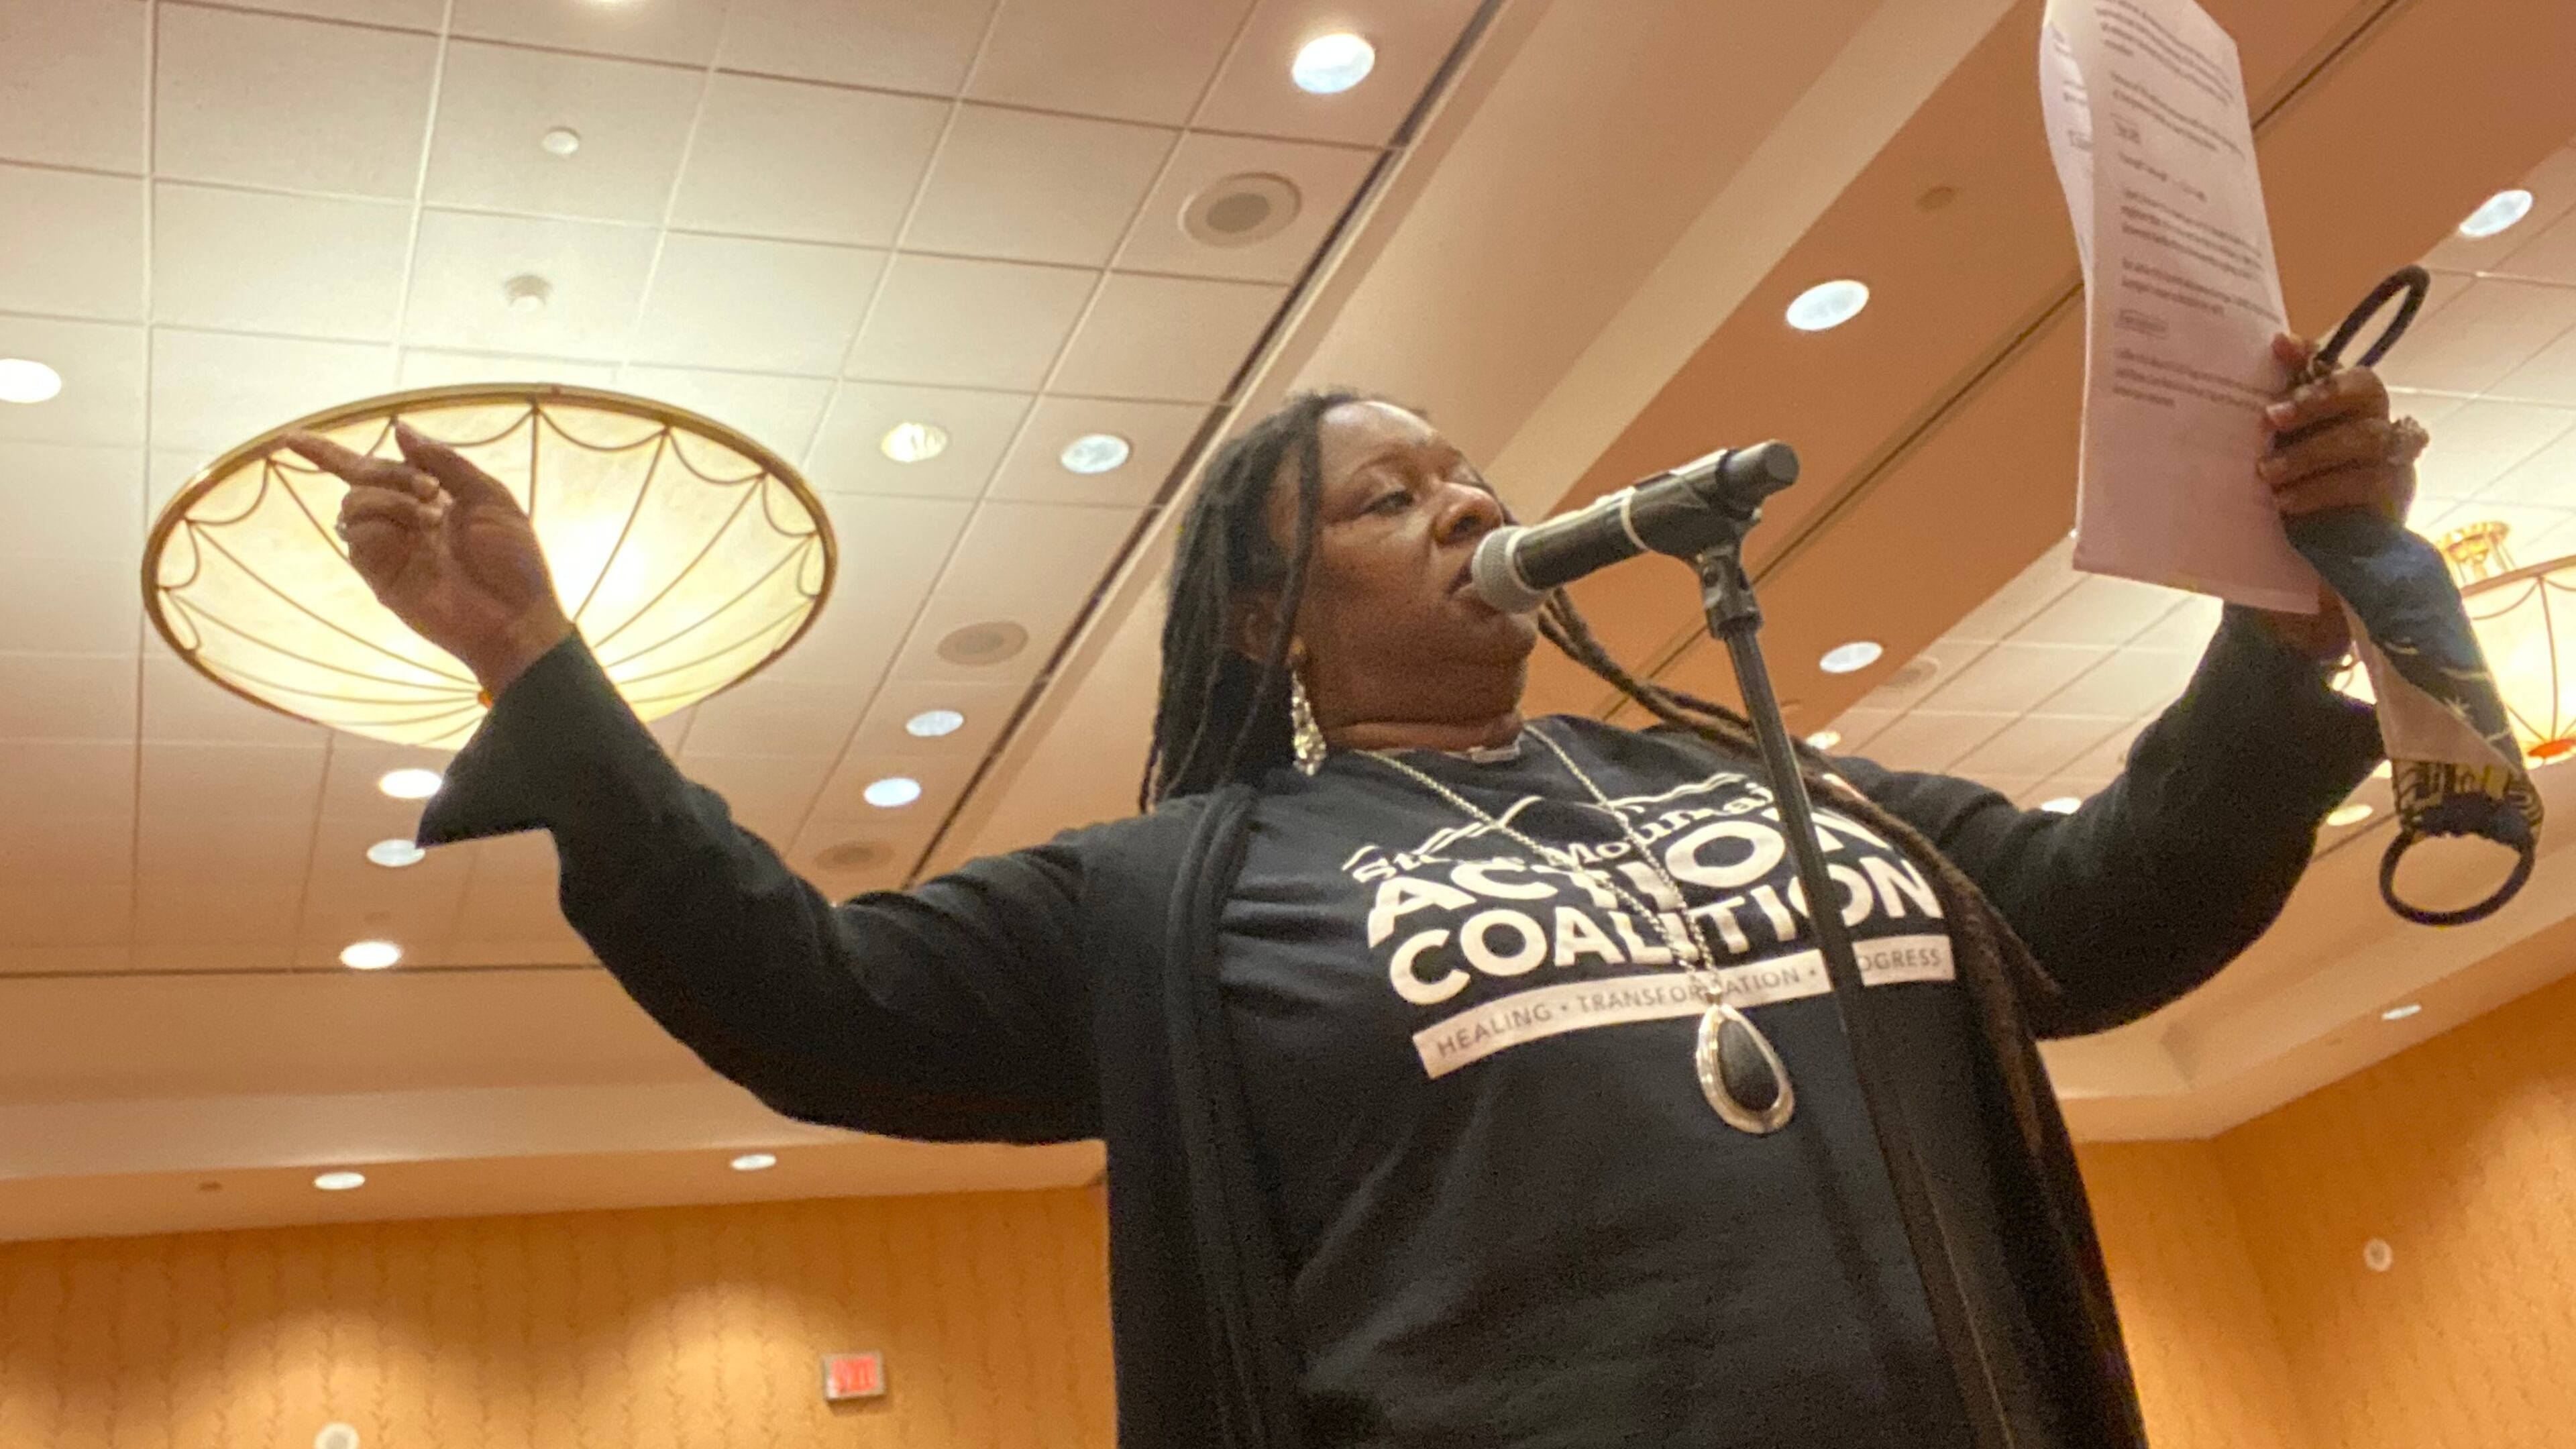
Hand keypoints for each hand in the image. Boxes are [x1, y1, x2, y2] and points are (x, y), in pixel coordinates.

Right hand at [287, 422, 571, 695]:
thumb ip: (445, 462)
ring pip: (353, 503)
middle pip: (361, 479)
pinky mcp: (379, 576)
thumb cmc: (513, 560)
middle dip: (389, 472)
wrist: (516, 616)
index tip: (292, 437)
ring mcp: (388, 549)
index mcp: (426, 499)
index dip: (328, 454)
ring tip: (432, 518)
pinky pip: (357, 535)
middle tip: (430, 489)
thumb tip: (400, 428)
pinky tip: (420, 530)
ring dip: (389, 497)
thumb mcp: (489, 497)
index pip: (369, 471)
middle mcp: (401, 522)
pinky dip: (383, 520)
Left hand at [2252, 332, 2428, 657]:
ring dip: (2312, 453)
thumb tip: (2203, 395)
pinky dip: (2324, 490)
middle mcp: (2370, 425)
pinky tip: (2287, 502)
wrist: (2301, 582)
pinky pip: (2369, 482)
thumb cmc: (2277, 512)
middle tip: (2270, 417)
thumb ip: (2257, 435)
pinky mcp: (2393, 499)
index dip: (2311, 354)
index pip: (2332, 365)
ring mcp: (2389, 460)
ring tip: (2267, 474)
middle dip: (2318, 398)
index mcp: (2337, 410)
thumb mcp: (2260, 469)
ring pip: (2368, 436)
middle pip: (2366, 388)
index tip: (2279, 346)